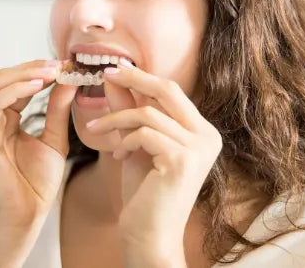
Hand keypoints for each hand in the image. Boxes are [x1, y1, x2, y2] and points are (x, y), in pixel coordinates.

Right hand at [0, 59, 76, 230]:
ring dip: (26, 74)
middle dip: (33, 67)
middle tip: (60, 64)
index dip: (40, 71)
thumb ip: (57, 109)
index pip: (16, 83)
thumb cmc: (36, 184)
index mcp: (3, 119)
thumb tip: (68, 80)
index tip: (66, 64)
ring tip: (53, 72)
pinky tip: (39, 85)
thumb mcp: (54, 138)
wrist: (26, 217)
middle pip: (4, 78)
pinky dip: (17, 90)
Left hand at [85, 59, 221, 264]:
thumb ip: (129, 110)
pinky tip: (117, 156)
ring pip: (148, 113)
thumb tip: (115, 77)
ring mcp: (199, 148)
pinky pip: (144, 132)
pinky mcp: (182, 160)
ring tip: (96, 131)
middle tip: (105, 73)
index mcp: (202, 132)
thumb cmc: (144, 195)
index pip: (171, 91)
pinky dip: (124, 140)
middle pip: (167, 89)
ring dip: (115, 119)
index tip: (115, 68)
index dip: (142, 77)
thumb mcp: (135, 144)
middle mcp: (207, 136)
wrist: (149, 236)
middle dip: (133, 78)